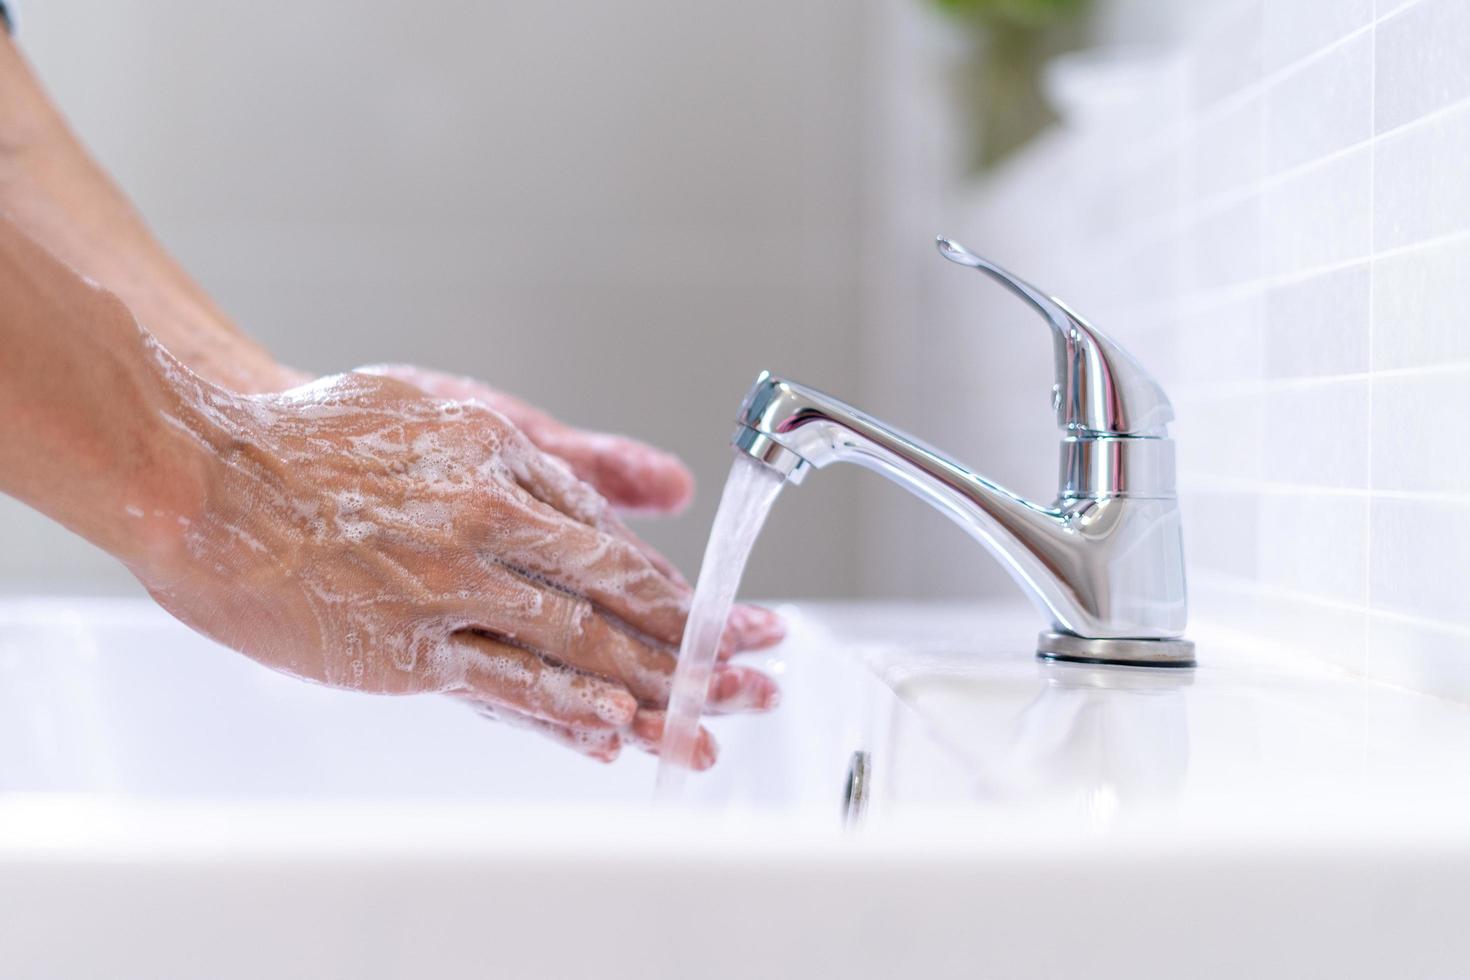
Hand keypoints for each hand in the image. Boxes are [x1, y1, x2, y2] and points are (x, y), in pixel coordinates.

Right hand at [141, 368, 781, 765]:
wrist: (210, 469)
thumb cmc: (331, 437)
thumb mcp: (460, 414)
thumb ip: (575, 454)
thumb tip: (671, 483)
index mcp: (506, 460)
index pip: (613, 542)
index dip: (679, 590)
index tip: (733, 620)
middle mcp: (489, 520)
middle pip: (616, 594)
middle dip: (698, 641)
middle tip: (761, 671)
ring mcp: (447, 585)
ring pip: (574, 644)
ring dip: (653, 689)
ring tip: (713, 724)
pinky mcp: (401, 646)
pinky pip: (500, 682)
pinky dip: (563, 709)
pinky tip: (617, 732)